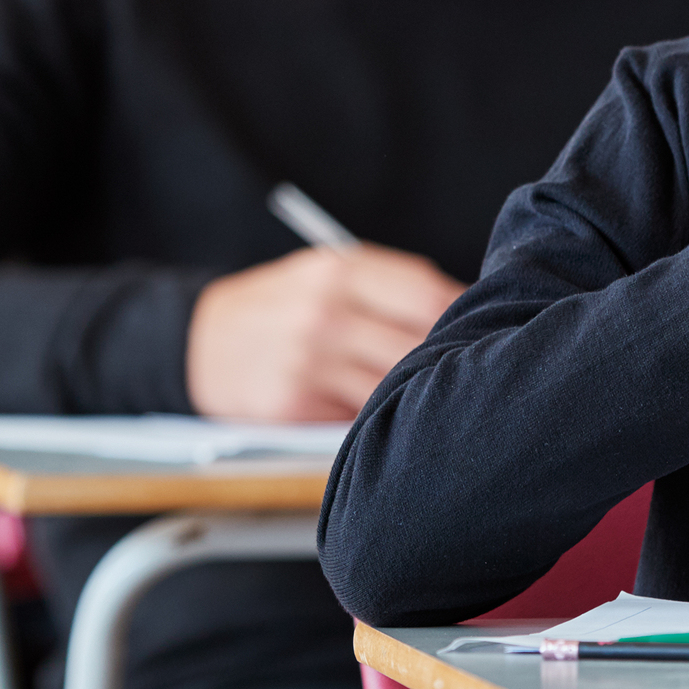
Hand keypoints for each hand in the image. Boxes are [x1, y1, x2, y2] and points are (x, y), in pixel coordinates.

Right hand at [185, 244, 465, 422]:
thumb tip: (466, 312)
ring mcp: (308, 360)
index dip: (467, 316)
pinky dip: (380, 418)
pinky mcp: (294, 405)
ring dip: (420, 396)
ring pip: (394, 386)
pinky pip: (359, 417)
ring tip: (440, 402)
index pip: (428, 294)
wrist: (198, 342)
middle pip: (418, 344)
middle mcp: (324, 312)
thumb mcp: (324, 274)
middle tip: (478, 375)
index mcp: (339, 270)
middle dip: (450, 361)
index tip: (491, 330)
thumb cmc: (279, 307)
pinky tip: (391, 419)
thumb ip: (386, 287)